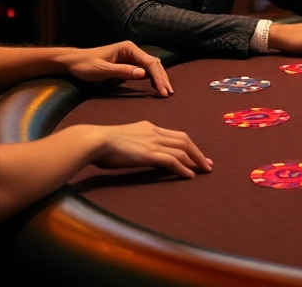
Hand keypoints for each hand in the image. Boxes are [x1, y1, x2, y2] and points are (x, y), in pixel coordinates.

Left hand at [57, 42, 173, 96]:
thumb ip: (122, 71)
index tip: (162, 91)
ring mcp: (131, 56)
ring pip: (151, 67)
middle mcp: (133, 50)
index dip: (158, 77)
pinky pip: (145, 70)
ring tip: (166, 91)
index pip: (150, 63)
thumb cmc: (85, 65)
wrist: (73, 62)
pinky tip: (156, 86)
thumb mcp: (102, 70)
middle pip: (154, 64)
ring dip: (159, 78)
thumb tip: (143, 74)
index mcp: (129, 48)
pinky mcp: (129, 62)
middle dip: (162, 78)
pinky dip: (152, 78)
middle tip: (168, 93)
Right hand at [86, 122, 212, 178]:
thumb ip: (135, 143)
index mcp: (149, 127)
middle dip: (198, 152)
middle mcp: (155, 132)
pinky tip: (190, 175)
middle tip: (208, 163)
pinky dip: (183, 168)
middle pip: (185, 140)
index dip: (188, 145)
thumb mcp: (124, 139)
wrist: (93, 140)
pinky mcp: (149, 154)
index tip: (196, 154)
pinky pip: (173, 161)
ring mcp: (153, 142)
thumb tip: (139, 153)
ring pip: (182, 150)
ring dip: (196, 161)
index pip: (175, 135)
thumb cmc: (101, 143)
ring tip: (204, 171)